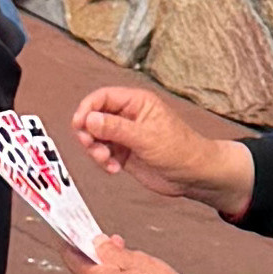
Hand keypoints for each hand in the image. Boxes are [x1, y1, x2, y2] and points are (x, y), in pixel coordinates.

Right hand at [71, 73, 257, 219]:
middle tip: (92, 146)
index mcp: (136, 102)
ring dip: (95, 150)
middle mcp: (128, 116)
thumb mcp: (145, 137)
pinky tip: (114, 168)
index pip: (102, 97)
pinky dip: (103, 161)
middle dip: (89, 133)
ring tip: (106, 160)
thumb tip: (89, 119)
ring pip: (96, 137)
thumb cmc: (180, 150)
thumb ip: (115, 128)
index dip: (87, 109)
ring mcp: (126, 135)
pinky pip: (103, 153)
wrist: (194, 176)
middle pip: (94, 117)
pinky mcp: (125, 152)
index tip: (79, 124)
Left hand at [73, 234, 181, 273]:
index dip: (71, 241)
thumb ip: (108, 249)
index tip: (73, 231)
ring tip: (122, 251)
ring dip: (106, 263)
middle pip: (85, 268)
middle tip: (105, 238)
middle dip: (94, 252)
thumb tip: (97, 242)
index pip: (70, 257)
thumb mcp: (130, 258)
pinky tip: (128, 269)